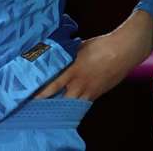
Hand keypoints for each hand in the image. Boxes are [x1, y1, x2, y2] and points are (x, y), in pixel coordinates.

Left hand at [35, 10, 152, 100]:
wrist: (123, 51)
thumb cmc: (100, 45)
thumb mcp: (78, 48)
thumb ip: (66, 55)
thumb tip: (55, 56)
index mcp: (72, 70)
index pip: (52, 85)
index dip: (40, 93)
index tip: (30, 97)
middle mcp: (79, 84)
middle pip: (60, 101)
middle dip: (50, 105)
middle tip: (39, 105)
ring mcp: (89, 91)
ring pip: (72, 104)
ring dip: (62, 106)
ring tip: (52, 106)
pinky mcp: (97, 94)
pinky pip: (83, 102)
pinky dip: (75, 104)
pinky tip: (69, 103)